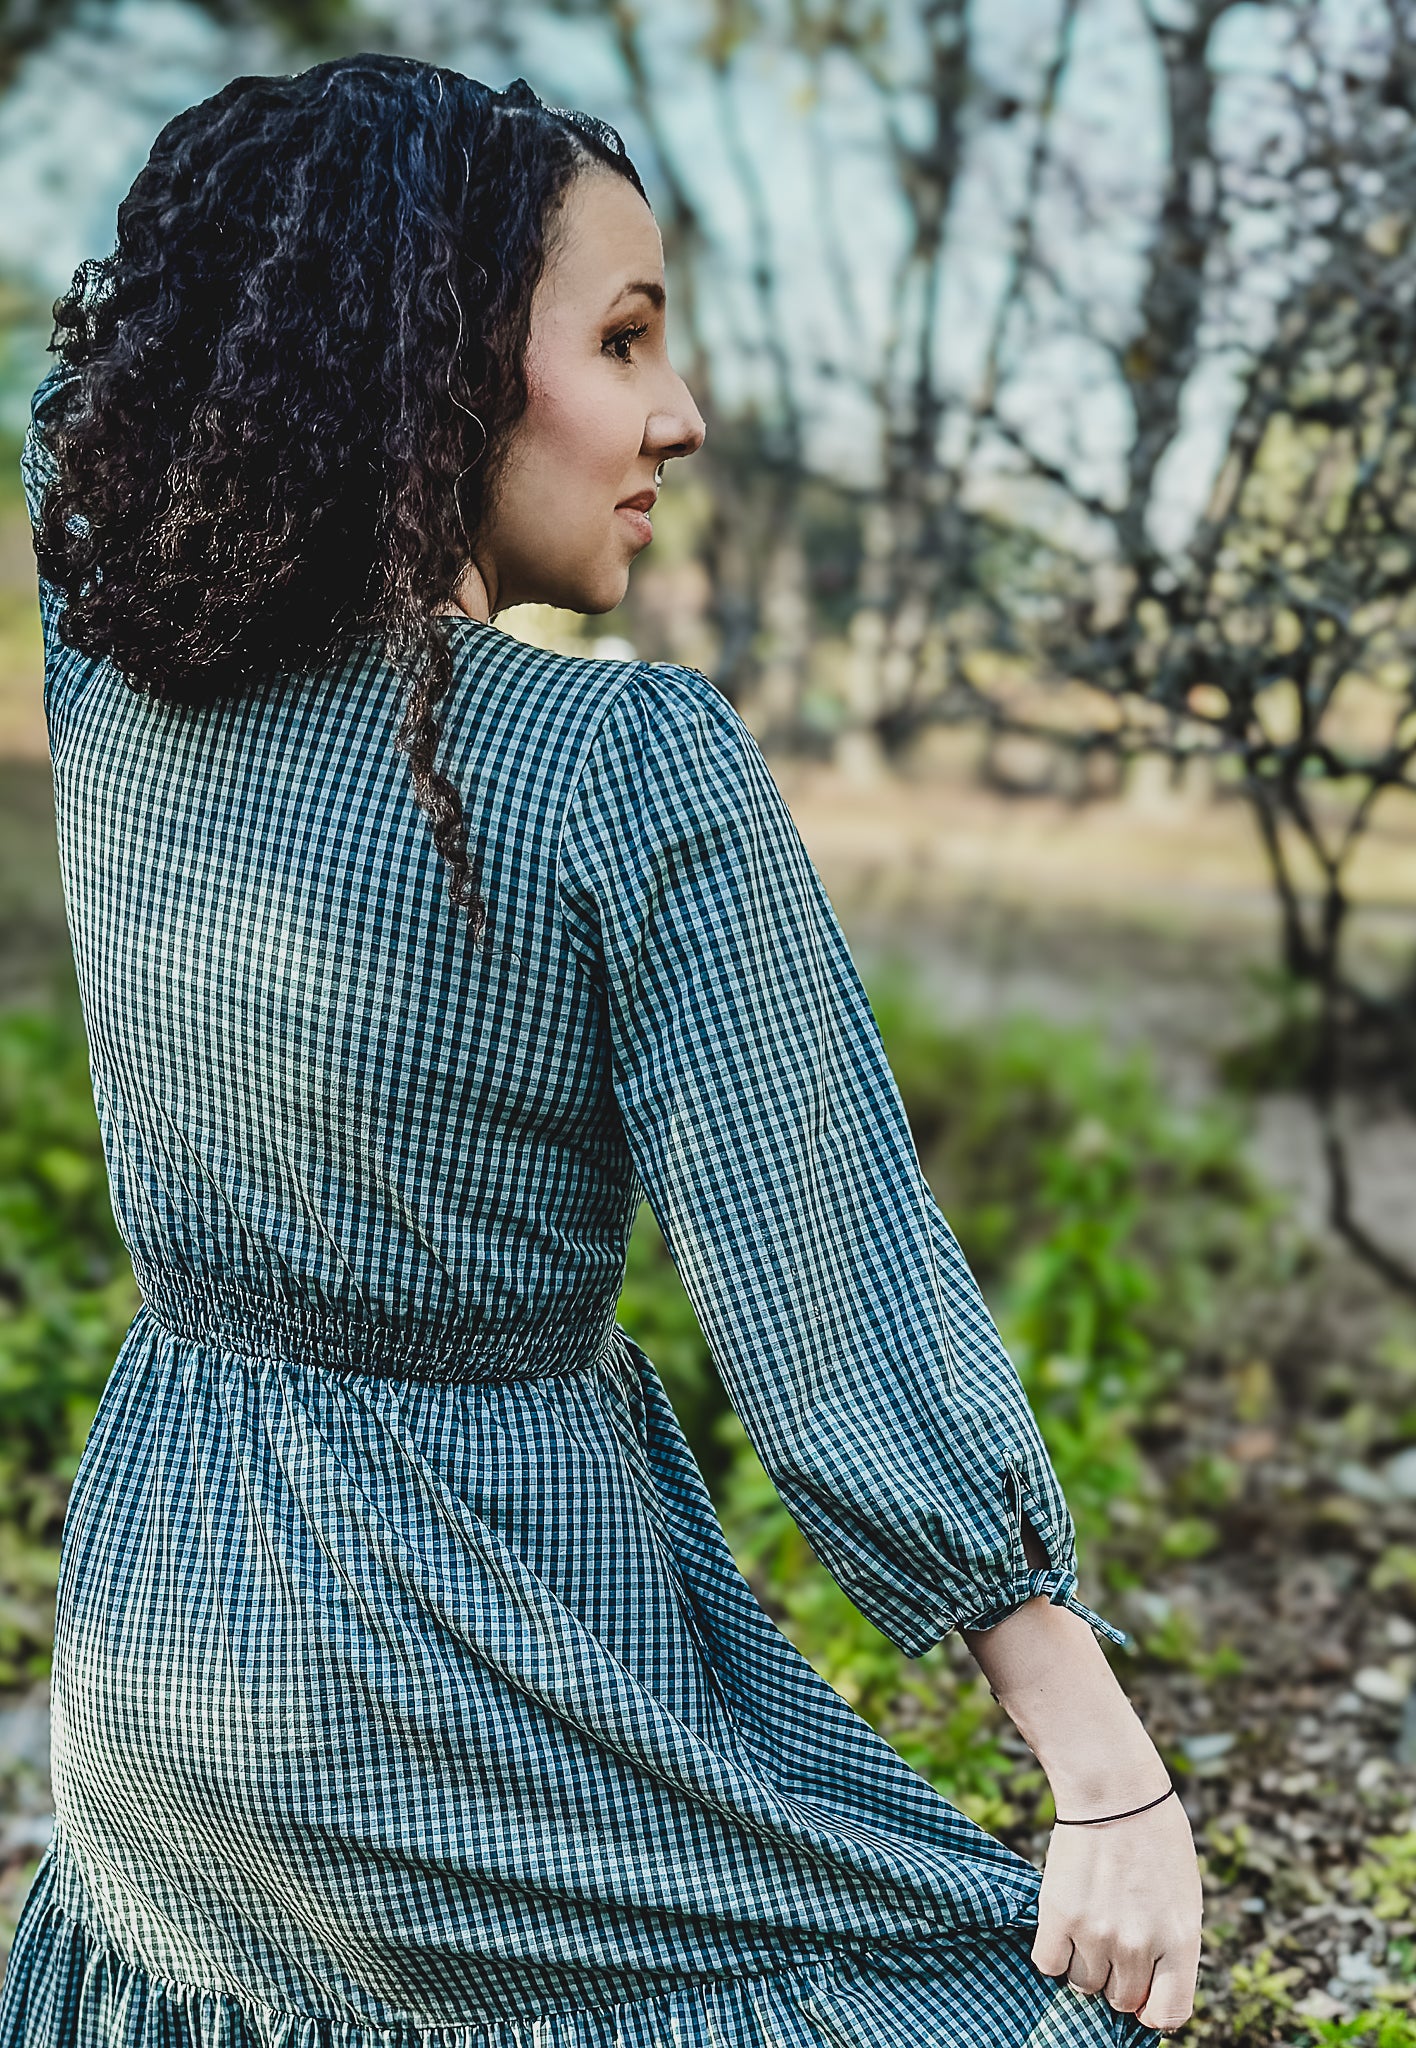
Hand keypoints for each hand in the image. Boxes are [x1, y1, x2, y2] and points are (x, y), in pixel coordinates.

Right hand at [959, 1581, 1203, 2031]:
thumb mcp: (1184, 1894)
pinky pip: (1049, 1964)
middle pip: (1121, 2000)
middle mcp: (1140, 1946)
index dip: (1153, 2010)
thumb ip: (1173, 1944)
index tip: (1144, 1994)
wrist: (1114, 1788)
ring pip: (1084, 1984)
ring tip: (1088, 1923)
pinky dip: (1053, 1951)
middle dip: (1117, 1979)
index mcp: (1181, 1941)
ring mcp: (1098, 1934)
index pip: (1168, 2015)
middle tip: (1112, 1942)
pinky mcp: (1060, 1917)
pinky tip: (1062, 1924)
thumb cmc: (1155, 1835)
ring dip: (1084, 1963)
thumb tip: (1156, 1988)